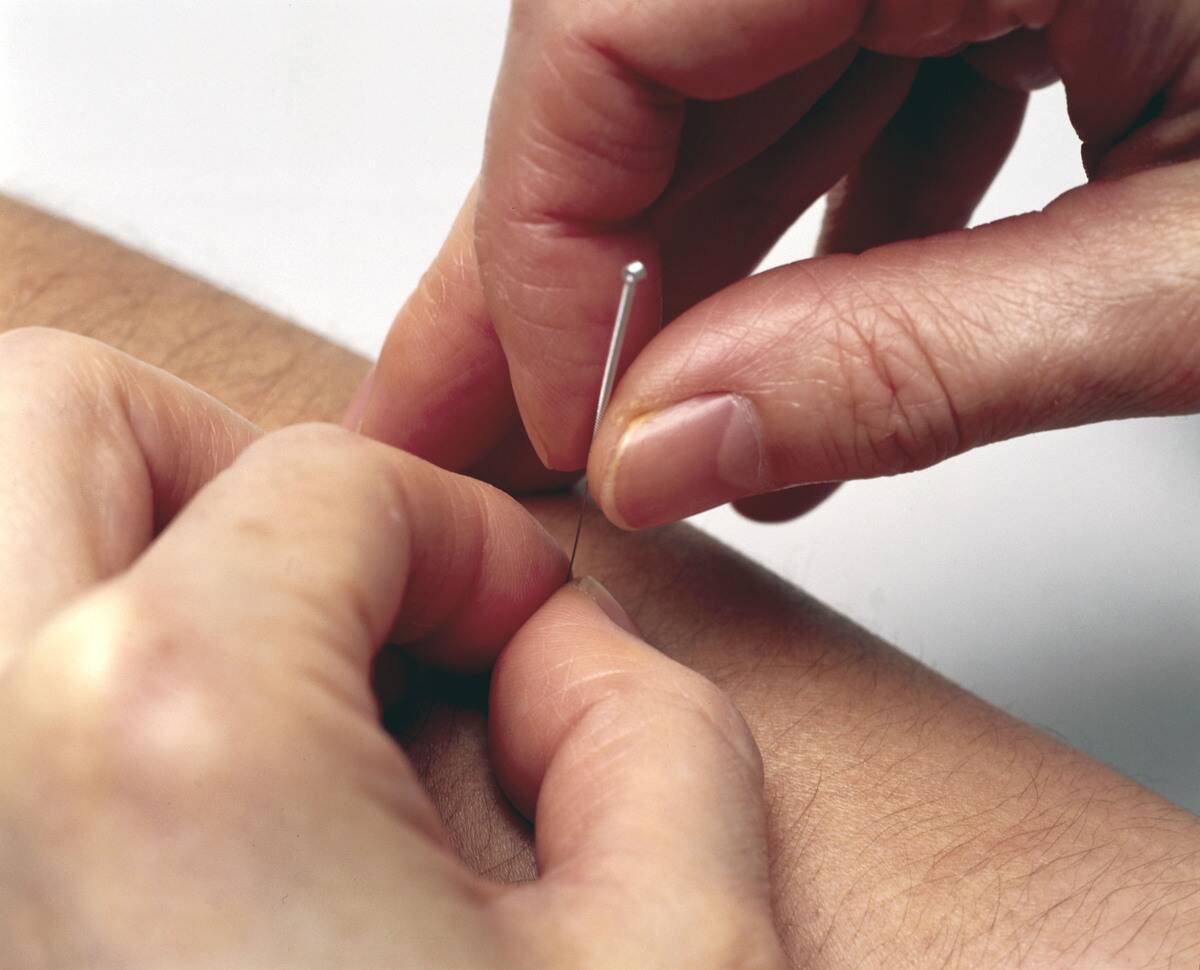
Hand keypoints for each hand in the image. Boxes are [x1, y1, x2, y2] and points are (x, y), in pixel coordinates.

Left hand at [0, 328, 785, 967]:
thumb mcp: (682, 957)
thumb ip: (650, 723)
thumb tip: (555, 647)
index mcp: (167, 738)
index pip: (322, 481)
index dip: (470, 540)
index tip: (527, 634)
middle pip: (59, 416)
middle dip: (236, 464)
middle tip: (353, 585)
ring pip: (3, 541)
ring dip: (150, 558)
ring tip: (288, 685)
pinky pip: (6, 688)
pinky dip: (106, 683)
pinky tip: (236, 803)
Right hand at [354, 1, 1199, 526]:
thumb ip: (915, 364)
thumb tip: (668, 454)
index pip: (611, 23)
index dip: (543, 238)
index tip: (563, 417)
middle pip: (633, 47)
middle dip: (559, 263)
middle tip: (484, 425)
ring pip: (729, 68)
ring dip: (695, 266)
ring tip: (677, 435)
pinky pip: (840, 66)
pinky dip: (816, 219)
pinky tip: (818, 345)